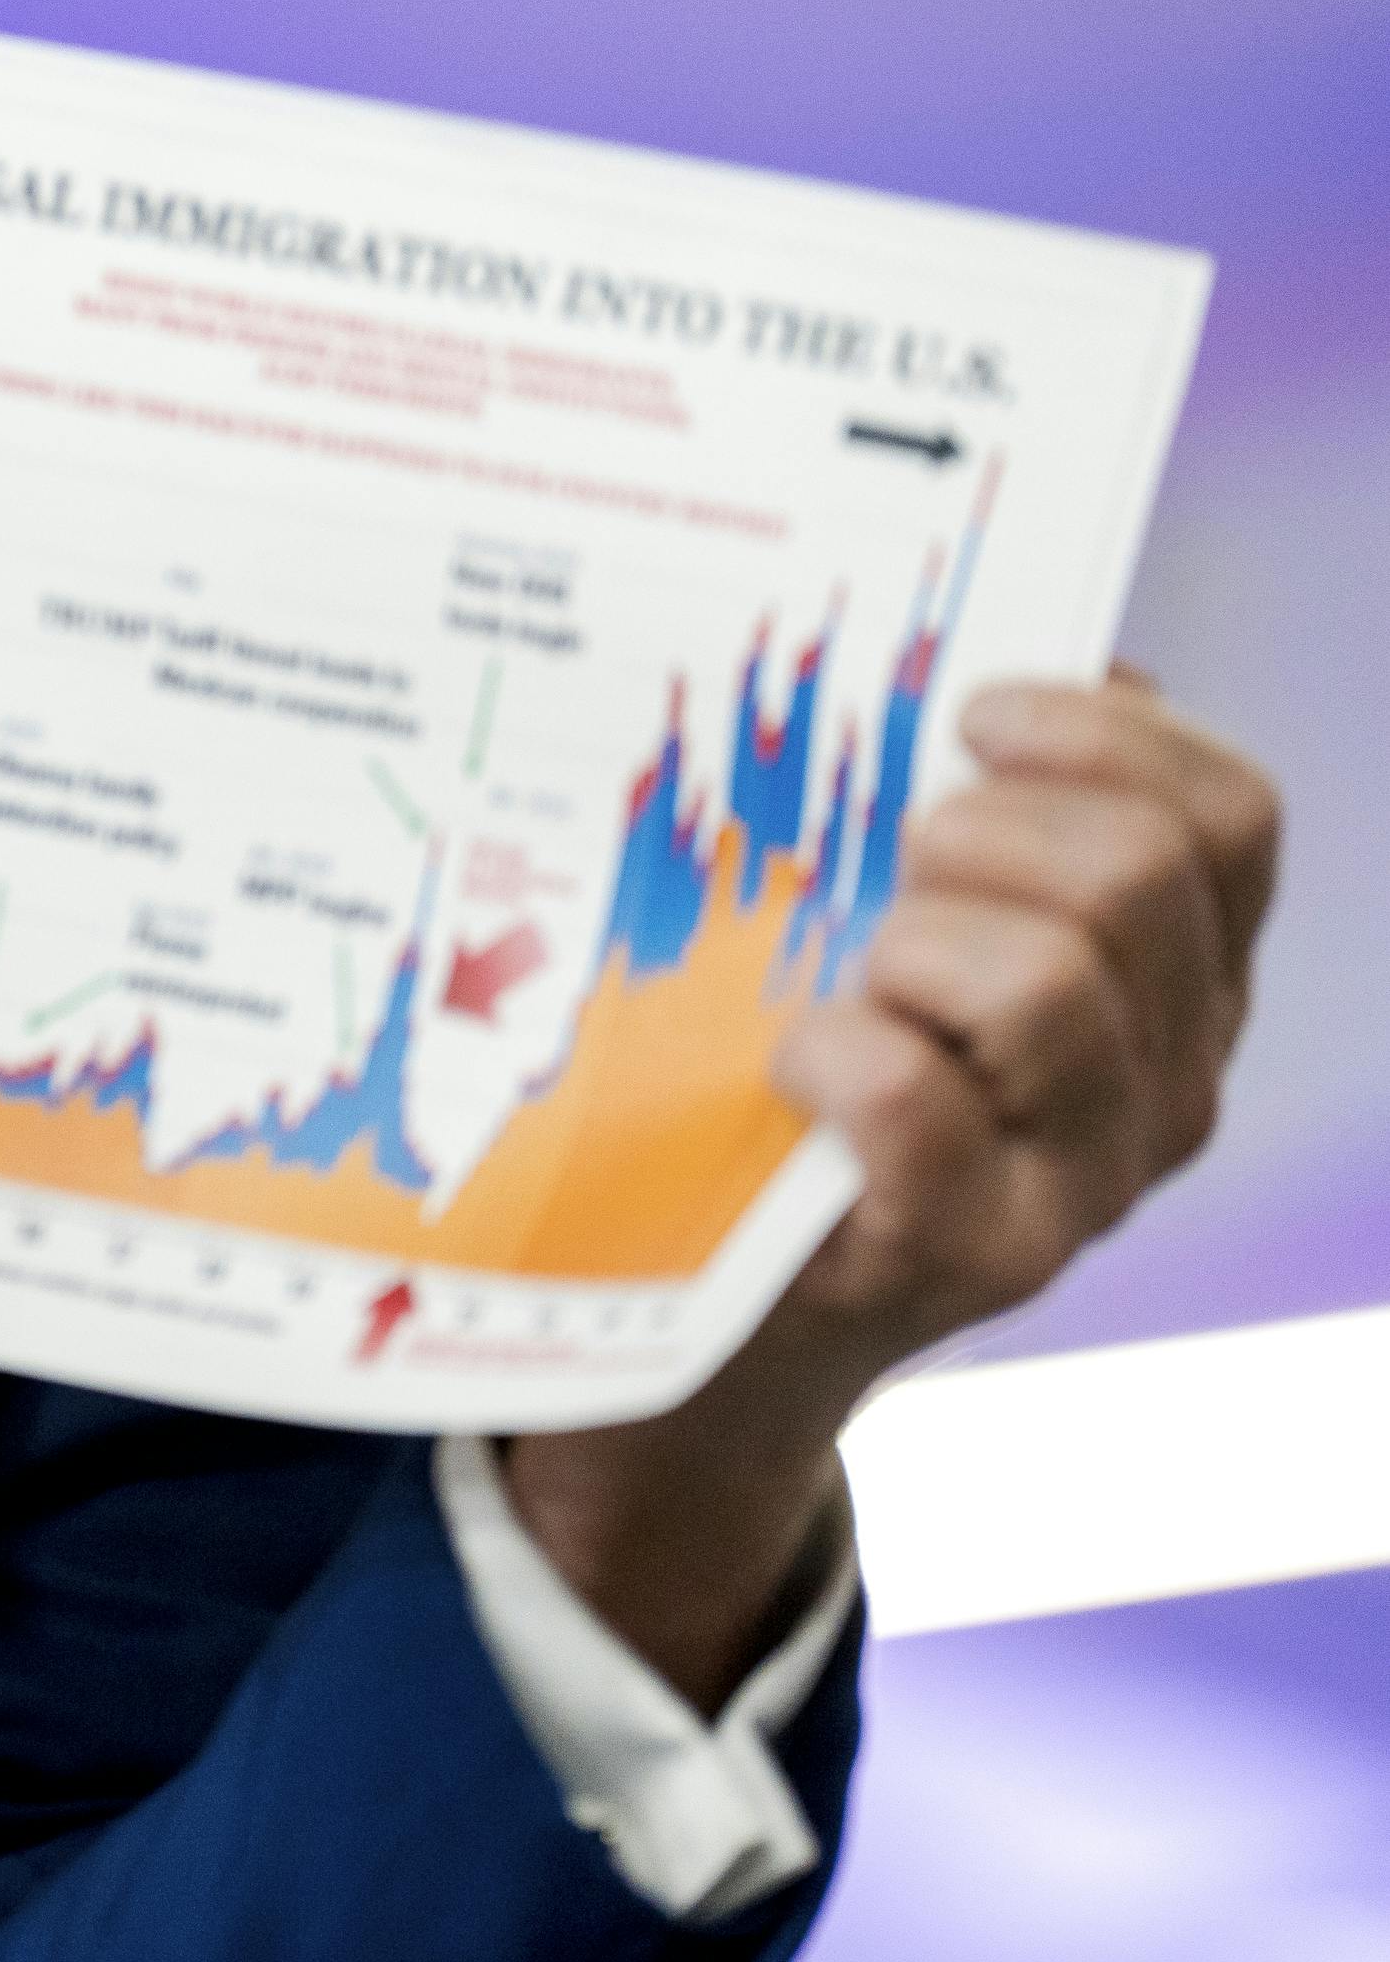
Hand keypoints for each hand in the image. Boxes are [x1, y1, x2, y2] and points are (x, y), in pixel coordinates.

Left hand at [502, 668, 1281, 1705]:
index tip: (972, 714)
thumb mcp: (905, 918)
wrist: (734, 1300)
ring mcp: (1085, 1177)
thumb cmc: (812, 1064)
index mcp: (1179, 970)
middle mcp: (1170, 1074)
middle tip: (890, 865)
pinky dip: (841, 1054)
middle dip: (986, 832)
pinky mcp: (973, 1256)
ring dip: (917, 940)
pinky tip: (795, 1060)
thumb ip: (956, 806)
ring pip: (1053, 982)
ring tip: (849, 972)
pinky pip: (922, 1099)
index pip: (1228, 815)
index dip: (1110, 732)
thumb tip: (949, 661)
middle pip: (1140, 876)